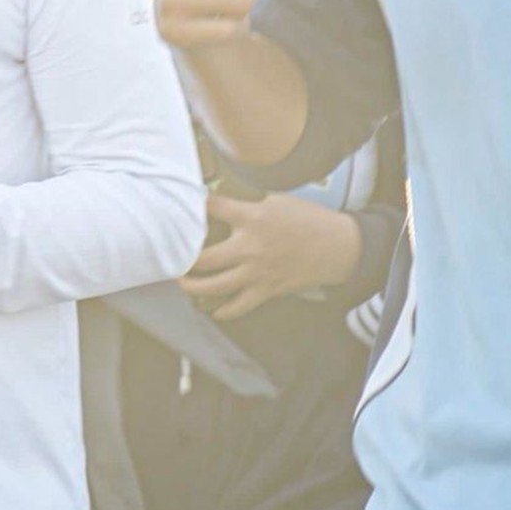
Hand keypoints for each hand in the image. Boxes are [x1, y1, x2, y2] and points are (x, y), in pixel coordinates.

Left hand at [179, 193, 361, 321]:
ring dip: (194, 287)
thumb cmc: (308, 218)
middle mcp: (250, 246)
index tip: (181, 204)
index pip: (212, 208)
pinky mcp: (268, 289)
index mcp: (252, 217)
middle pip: (204, 258)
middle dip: (183, 259)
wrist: (338, 247)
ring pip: (215, 286)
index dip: (195, 205)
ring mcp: (258, 272)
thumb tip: (222, 199)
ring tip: (182, 282)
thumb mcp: (277, 199)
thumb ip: (249, 202)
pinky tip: (213, 309)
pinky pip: (239, 306)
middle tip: (172, 256)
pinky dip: (224, 310)